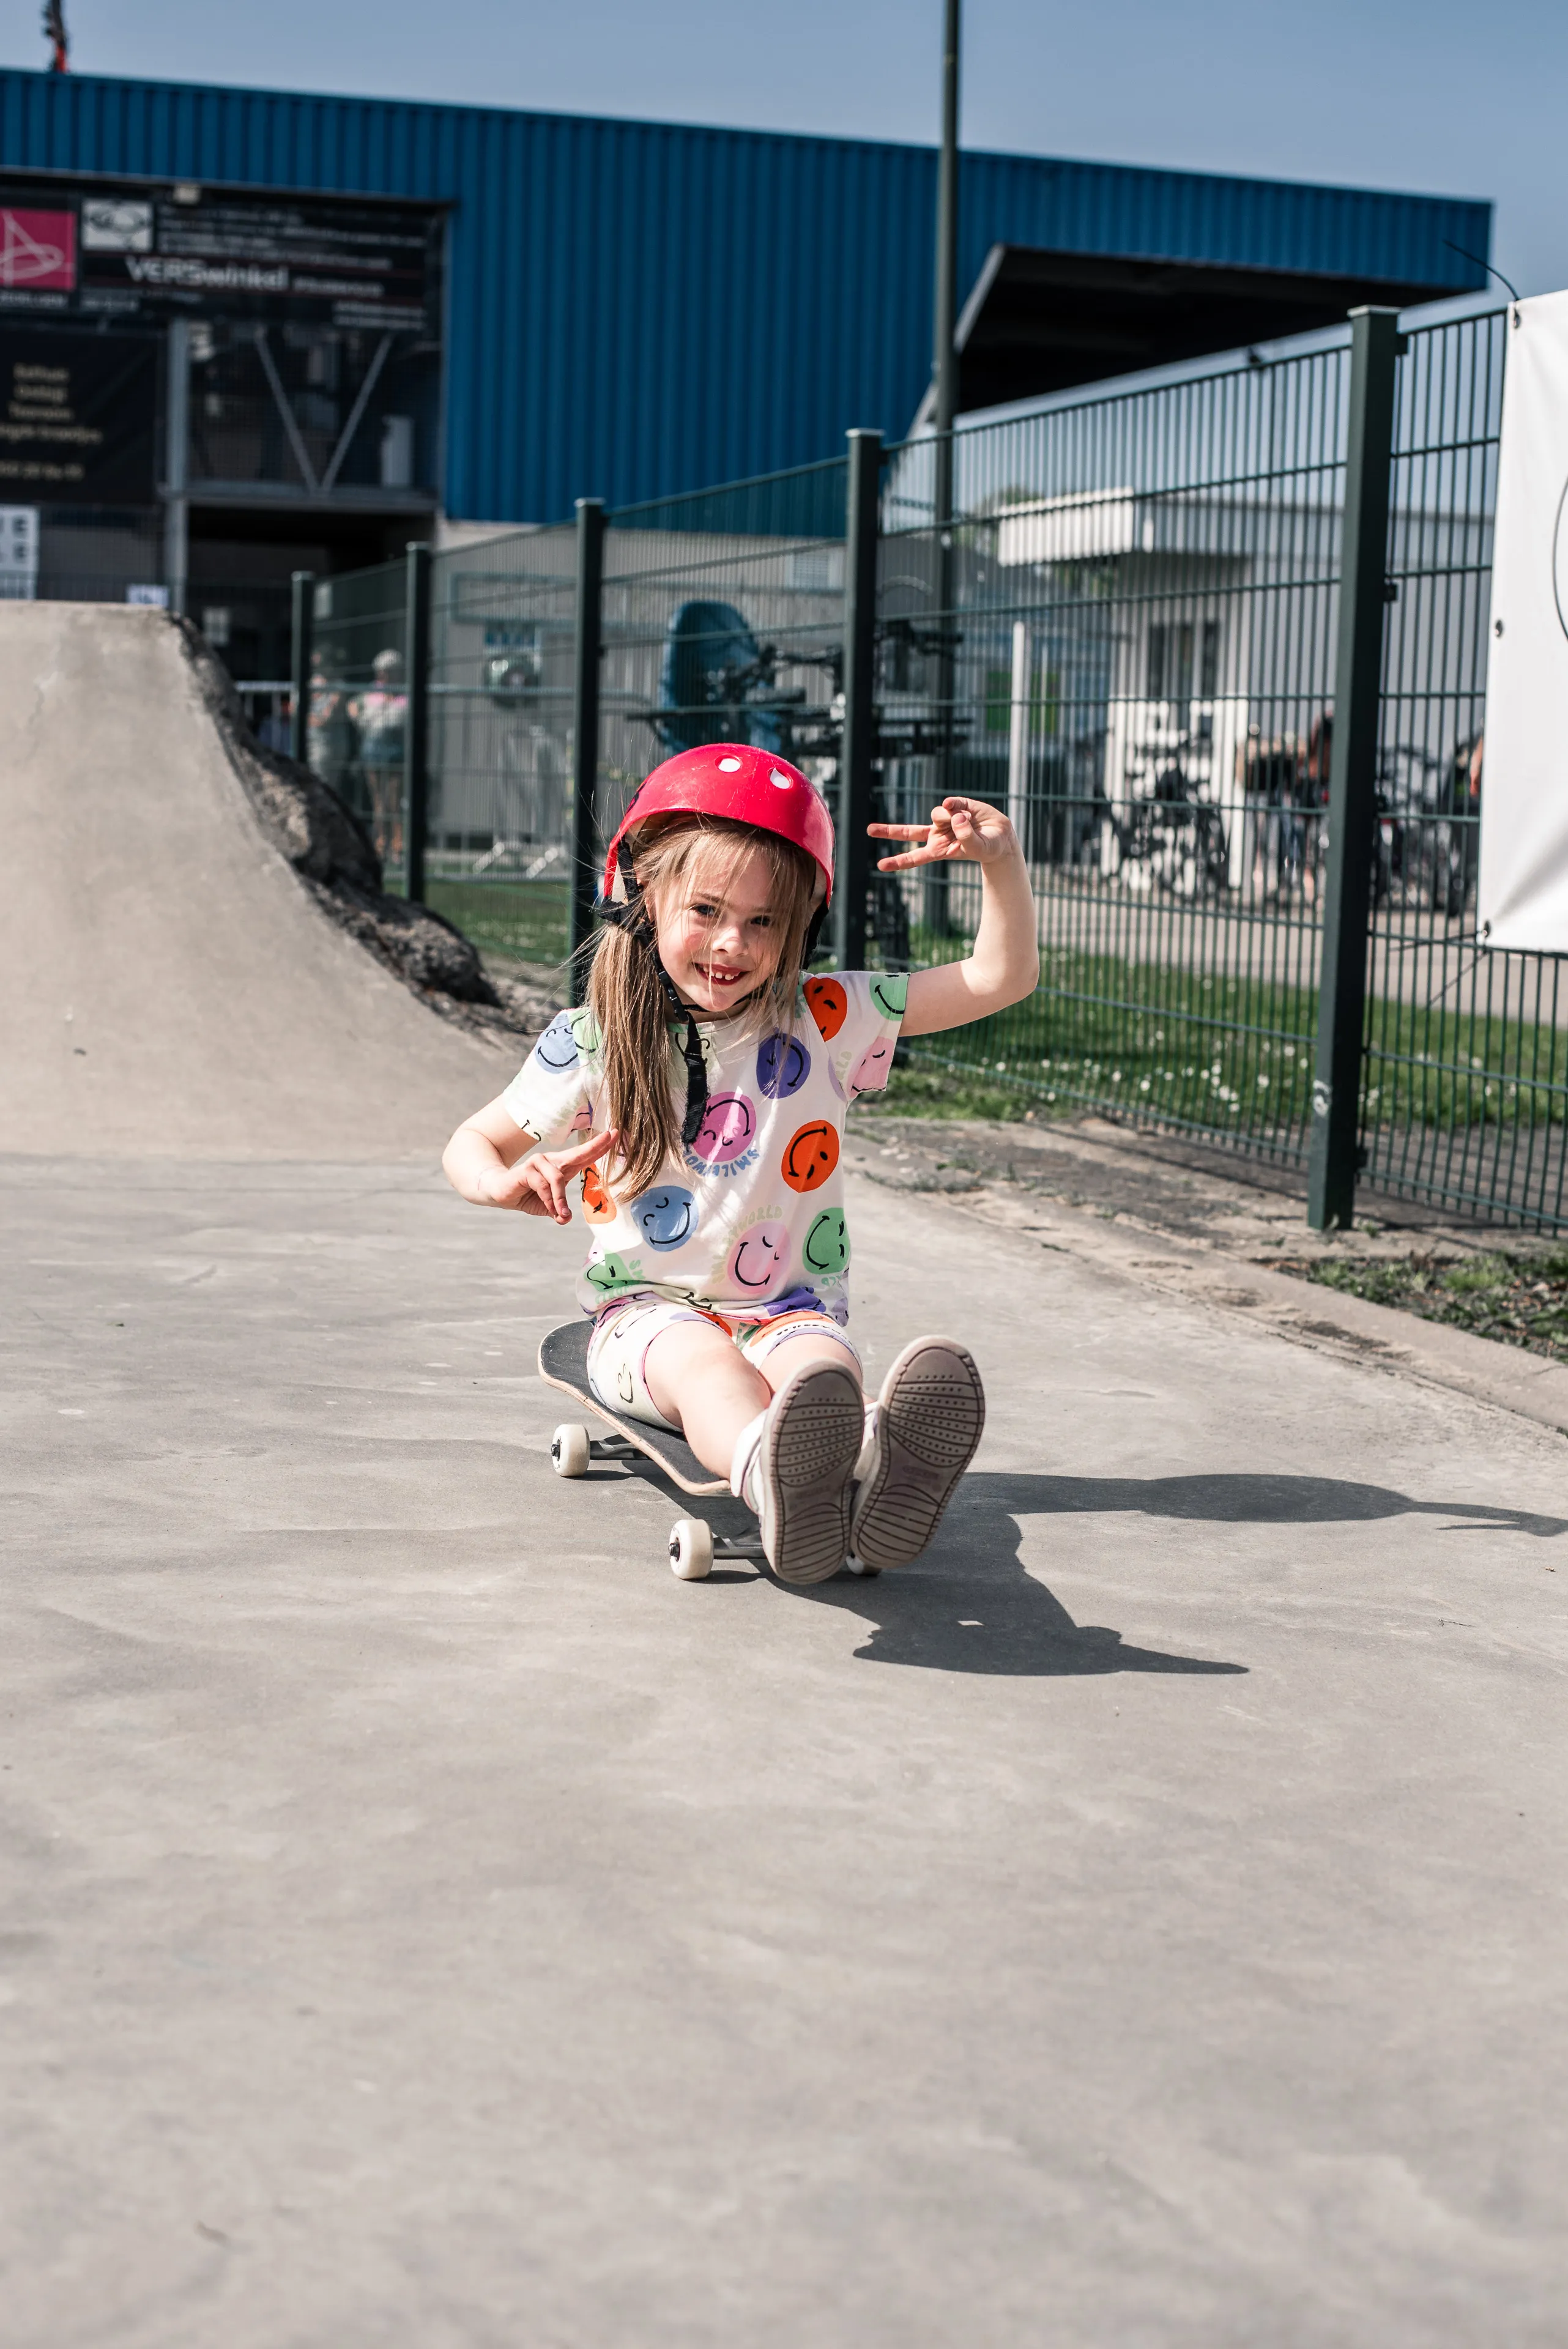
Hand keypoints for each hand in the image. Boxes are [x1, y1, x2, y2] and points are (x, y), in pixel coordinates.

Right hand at [480, 1129, 616, 1222]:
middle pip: (577, 1153)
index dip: (599, 1146)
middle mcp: (552, 1161)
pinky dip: (548, 1200)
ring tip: (562, 1215)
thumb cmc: (527, 1195)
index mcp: (562, 1167)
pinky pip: (543, 1185)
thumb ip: (558, 1211)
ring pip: (558, 1179)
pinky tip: (549, 1209)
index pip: (583, 1155)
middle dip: (594, 1146)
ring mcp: (539, 1163)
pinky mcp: (527, 1170)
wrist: (500, 1192)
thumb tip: (564, 1219)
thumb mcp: (548, 1206)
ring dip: (561, 1200)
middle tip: (610, 1137)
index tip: (615, 1134)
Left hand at [868, 796, 1020, 870]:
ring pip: (936, 813)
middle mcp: (937, 835)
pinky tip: (963, 809)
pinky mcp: (955, 805)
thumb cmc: (988, 847)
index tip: (880, 866)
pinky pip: (949, 802)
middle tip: (868, 830)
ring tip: (970, 823)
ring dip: (951, 818)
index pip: (915, 857)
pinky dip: (954, 804)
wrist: (1001, 835)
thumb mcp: (979, 848)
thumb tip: (954, 815)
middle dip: (888, 831)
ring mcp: (945, 819)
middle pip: (908, 832)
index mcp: (939, 850)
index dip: (898, 861)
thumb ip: (966, 836)